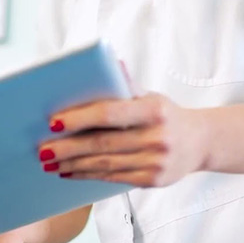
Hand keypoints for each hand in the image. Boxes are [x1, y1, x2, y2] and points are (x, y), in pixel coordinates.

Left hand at [39, 94, 209, 187]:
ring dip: (72, 164)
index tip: (52, 122)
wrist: (201, 142)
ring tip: (49, 163)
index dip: (79, 118)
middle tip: (42, 150)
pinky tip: (68, 172)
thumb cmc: (165, 114)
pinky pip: (111, 178)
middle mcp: (156, 137)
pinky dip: (86, 175)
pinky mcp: (152, 180)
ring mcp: (155, 161)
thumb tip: (107, 62)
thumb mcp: (151, 96)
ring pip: (103, 164)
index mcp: (154, 111)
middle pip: (101, 143)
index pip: (109, 113)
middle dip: (67, 148)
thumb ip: (126, 85)